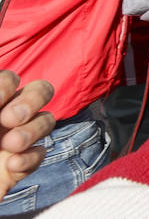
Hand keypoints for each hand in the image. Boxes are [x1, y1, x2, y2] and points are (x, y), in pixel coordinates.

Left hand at [0, 71, 54, 196]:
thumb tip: (0, 105)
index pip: (9, 80)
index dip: (6, 84)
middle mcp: (4, 118)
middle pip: (41, 91)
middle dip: (31, 100)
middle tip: (9, 119)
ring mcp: (15, 141)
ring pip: (46, 120)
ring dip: (32, 130)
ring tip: (10, 146)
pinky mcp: (21, 166)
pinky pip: (41, 154)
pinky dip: (31, 158)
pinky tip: (12, 166)